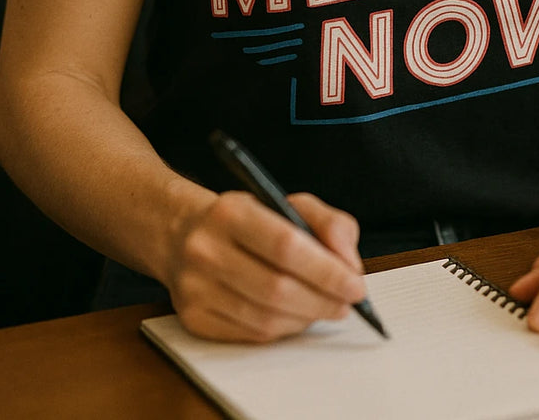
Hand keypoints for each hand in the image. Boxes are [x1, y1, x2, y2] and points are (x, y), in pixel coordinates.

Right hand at [166, 188, 365, 341]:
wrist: (181, 232)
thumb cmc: (248, 218)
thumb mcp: (288, 203)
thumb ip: (329, 224)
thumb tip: (350, 265)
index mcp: (230, 212)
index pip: (286, 246)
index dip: (326, 271)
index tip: (356, 285)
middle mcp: (205, 250)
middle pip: (277, 288)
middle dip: (322, 300)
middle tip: (349, 303)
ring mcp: (194, 288)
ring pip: (265, 318)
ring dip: (306, 318)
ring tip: (327, 308)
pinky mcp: (192, 318)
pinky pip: (250, 335)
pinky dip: (283, 330)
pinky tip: (297, 317)